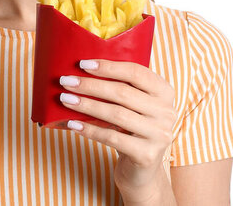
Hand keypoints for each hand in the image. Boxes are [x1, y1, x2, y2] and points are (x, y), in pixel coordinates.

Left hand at [59, 59, 175, 195]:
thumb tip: (81, 71)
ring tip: (65, 99)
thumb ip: (119, 87)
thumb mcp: (132, 105)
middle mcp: (166, 112)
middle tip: (66, 81)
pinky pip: (112, 137)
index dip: (108, 67)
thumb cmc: (130, 128)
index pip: (136, 72)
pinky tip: (73, 124)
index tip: (83, 64)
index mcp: (164, 92)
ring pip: (116, 114)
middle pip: (123, 93)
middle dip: (91, 85)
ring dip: (87, 105)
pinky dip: (90, 129)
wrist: (142, 168)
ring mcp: (159, 134)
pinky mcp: (147, 155)